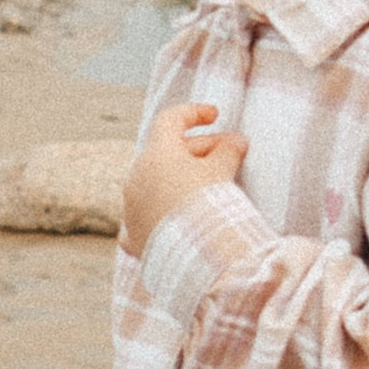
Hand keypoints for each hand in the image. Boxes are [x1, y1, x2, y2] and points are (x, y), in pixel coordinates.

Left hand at [121, 102, 248, 254]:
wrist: (196, 255)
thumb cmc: (208, 204)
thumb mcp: (222, 170)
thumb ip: (228, 150)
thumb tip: (237, 142)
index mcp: (156, 154)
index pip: (170, 120)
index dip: (195, 113)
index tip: (216, 115)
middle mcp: (136, 177)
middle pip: (167, 152)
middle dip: (202, 150)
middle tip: (234, 154)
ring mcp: (131, 208)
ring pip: (156, 184)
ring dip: (182, 180)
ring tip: (213, 188)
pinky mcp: (134, 236)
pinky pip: (147, 216)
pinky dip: (164, 212)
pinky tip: (178, 218)